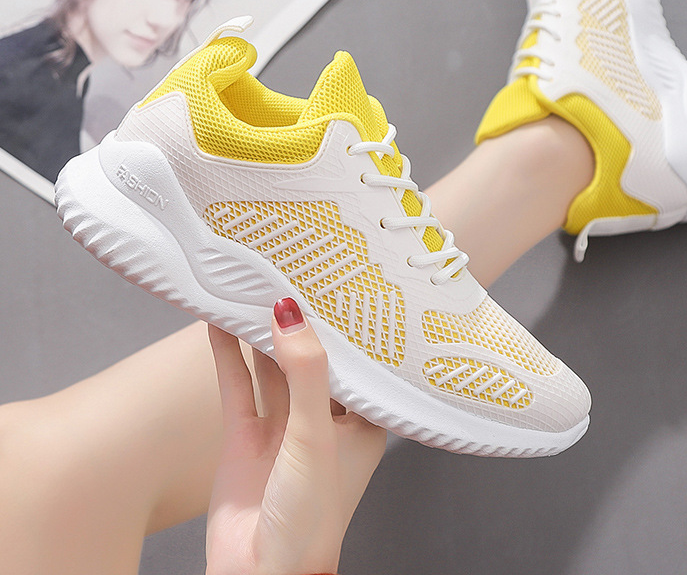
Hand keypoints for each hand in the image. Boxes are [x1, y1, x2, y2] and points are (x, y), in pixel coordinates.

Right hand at [205, 300, 386, 574]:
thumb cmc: (311, 519)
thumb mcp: (316, 437)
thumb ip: (306, 373)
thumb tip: (291, 311)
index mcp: (360, 422)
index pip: (355, 360)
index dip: (344, 323)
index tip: (336, 280)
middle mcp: (323, 420)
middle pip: (310, 358)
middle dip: (300, 321)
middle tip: (289, 272)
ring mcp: (282, 427)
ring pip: (271, 367)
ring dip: (261, 332)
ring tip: (252, 286)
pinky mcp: (246, 436)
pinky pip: (237, 385)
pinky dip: (229, 353)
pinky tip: (220, 322)